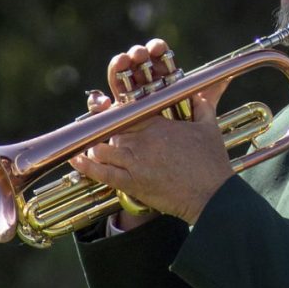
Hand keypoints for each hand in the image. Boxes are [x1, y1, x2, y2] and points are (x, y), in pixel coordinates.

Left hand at [71, 39, 232, 225]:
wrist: (212, 194)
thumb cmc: (212, 163)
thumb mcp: (209, 128)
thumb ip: (202, 106)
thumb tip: (200, 93)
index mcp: (158, 124)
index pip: (126, 111)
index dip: (114, 112)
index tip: (108, 113)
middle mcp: (143, 140)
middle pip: (111, 129)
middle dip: (103, 131)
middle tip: (98, 134)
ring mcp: (135, 161)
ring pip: (102, 147)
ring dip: (95, 148)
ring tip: (92, 149)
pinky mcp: (132, 183)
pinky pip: (102, 173)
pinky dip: (86, 166)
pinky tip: (76, 160)